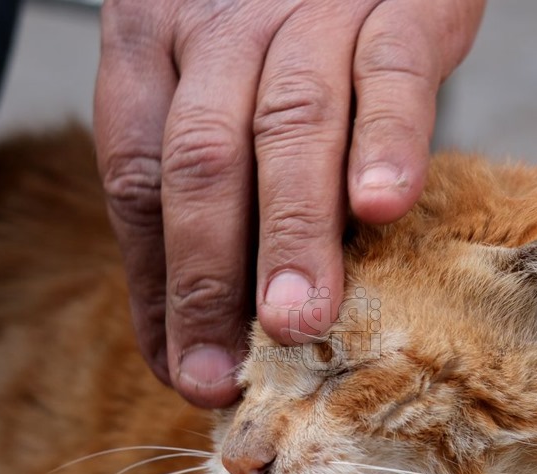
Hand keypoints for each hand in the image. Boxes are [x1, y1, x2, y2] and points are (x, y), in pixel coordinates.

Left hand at [95, 0, 484, 407]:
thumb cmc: (281, 25)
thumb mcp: (214, 78)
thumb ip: (199, 184)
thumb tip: (187, 337)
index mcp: (150, 39)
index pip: (136, 176)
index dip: (156, 282)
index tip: (181, 368)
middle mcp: (219, 23)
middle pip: (200, 159)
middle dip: (209, 275)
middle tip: (226, 372)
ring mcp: (309, 8)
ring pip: (289, 125)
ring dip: (291, 233)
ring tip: (296, 323)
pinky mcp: (400, 0)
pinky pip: (389, 73)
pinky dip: (386, 143)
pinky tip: (381, 209)